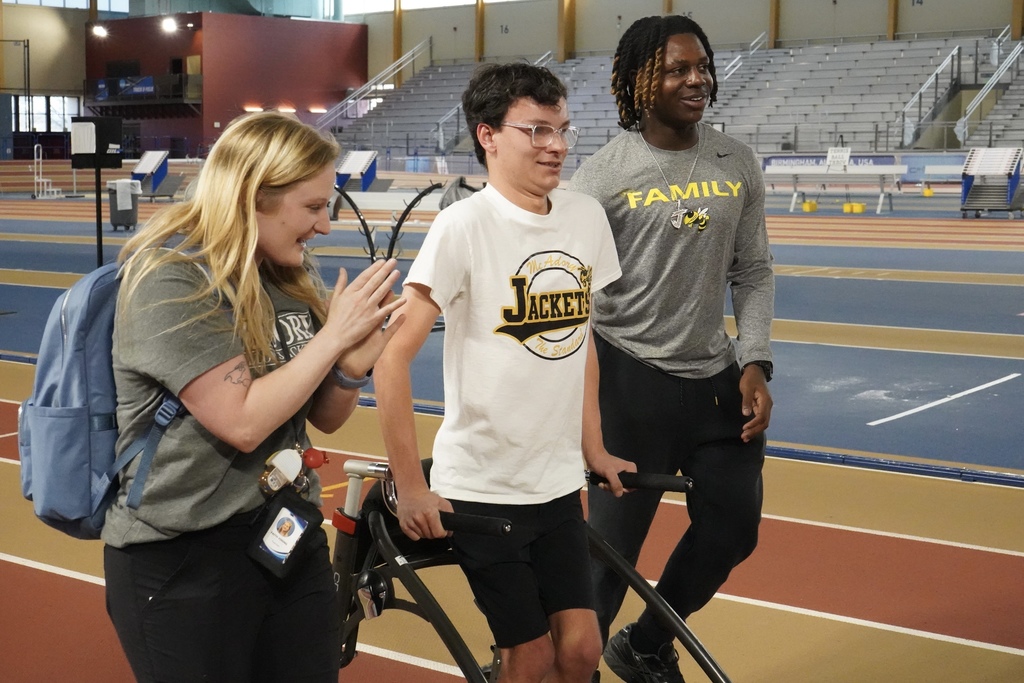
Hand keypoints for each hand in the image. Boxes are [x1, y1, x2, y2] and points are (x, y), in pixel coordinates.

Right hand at [325, 259, 406, 374]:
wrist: (336, 336)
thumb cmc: (334, 317)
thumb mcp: (335, 297)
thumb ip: (340, 283)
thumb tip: (342, 269)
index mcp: (351, 291)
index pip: (365, 276)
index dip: (374, 268)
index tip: (382, 261)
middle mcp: (360, 298)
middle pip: (375, 281)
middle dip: (385, 270)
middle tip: (393, 262)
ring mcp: (368, 308)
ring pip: (382, 292)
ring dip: (390, 281)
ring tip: (397, 273)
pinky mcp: (373, 319)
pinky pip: (387, 310)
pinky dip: (395, 304)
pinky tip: (403, 298)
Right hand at [397, 488, 452, 540]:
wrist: (411, 492)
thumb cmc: (427, 498)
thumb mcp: (443, 503)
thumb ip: (450, 516)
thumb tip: (449, 532)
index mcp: (430, 513)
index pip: (438, 533)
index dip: (442, 533)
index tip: (442, 529)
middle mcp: (419, 518)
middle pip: (430, 536)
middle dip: (433, 532)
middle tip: (432, 524)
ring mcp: (410, 522)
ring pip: (422, 537)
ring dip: (425, 532)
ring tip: (424, 522)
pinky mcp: (403, 524)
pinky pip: (414, 537)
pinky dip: (417, 534)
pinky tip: (417, 525)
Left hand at [587, 450, 636, 497]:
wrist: (592, 456)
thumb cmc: (602, 462)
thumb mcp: (610, 473)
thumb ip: (616, 484)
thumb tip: (619, 494)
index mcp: (631, 469)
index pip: (634, 484)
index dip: (626, 489)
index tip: (617, 488)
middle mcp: (627, 473)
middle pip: (624, 488)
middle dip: (614, 488)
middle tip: (607, 484)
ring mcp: (619, 476)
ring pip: (616, 488)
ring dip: (608, 488)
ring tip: (602, 483)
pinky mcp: (612, 477)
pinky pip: (611, 486)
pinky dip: (605, 486)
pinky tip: (600, 483)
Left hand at [740, 364, 772, 441]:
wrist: (755, 372)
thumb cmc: (750, 379)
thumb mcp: (746, 388)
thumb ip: (746, 401)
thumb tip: (746, 414)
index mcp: (765, 401)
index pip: (761, 417)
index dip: (753, 424)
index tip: (744, 428)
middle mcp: (768, 406)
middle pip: (764, 422)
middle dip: (754, 431)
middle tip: (744, 437)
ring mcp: (765, 407)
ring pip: (763, 422)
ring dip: (755, 430)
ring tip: (745, 437)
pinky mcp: (761, 408)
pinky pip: (760, 419)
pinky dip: (754, 426)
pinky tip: (748, 431)